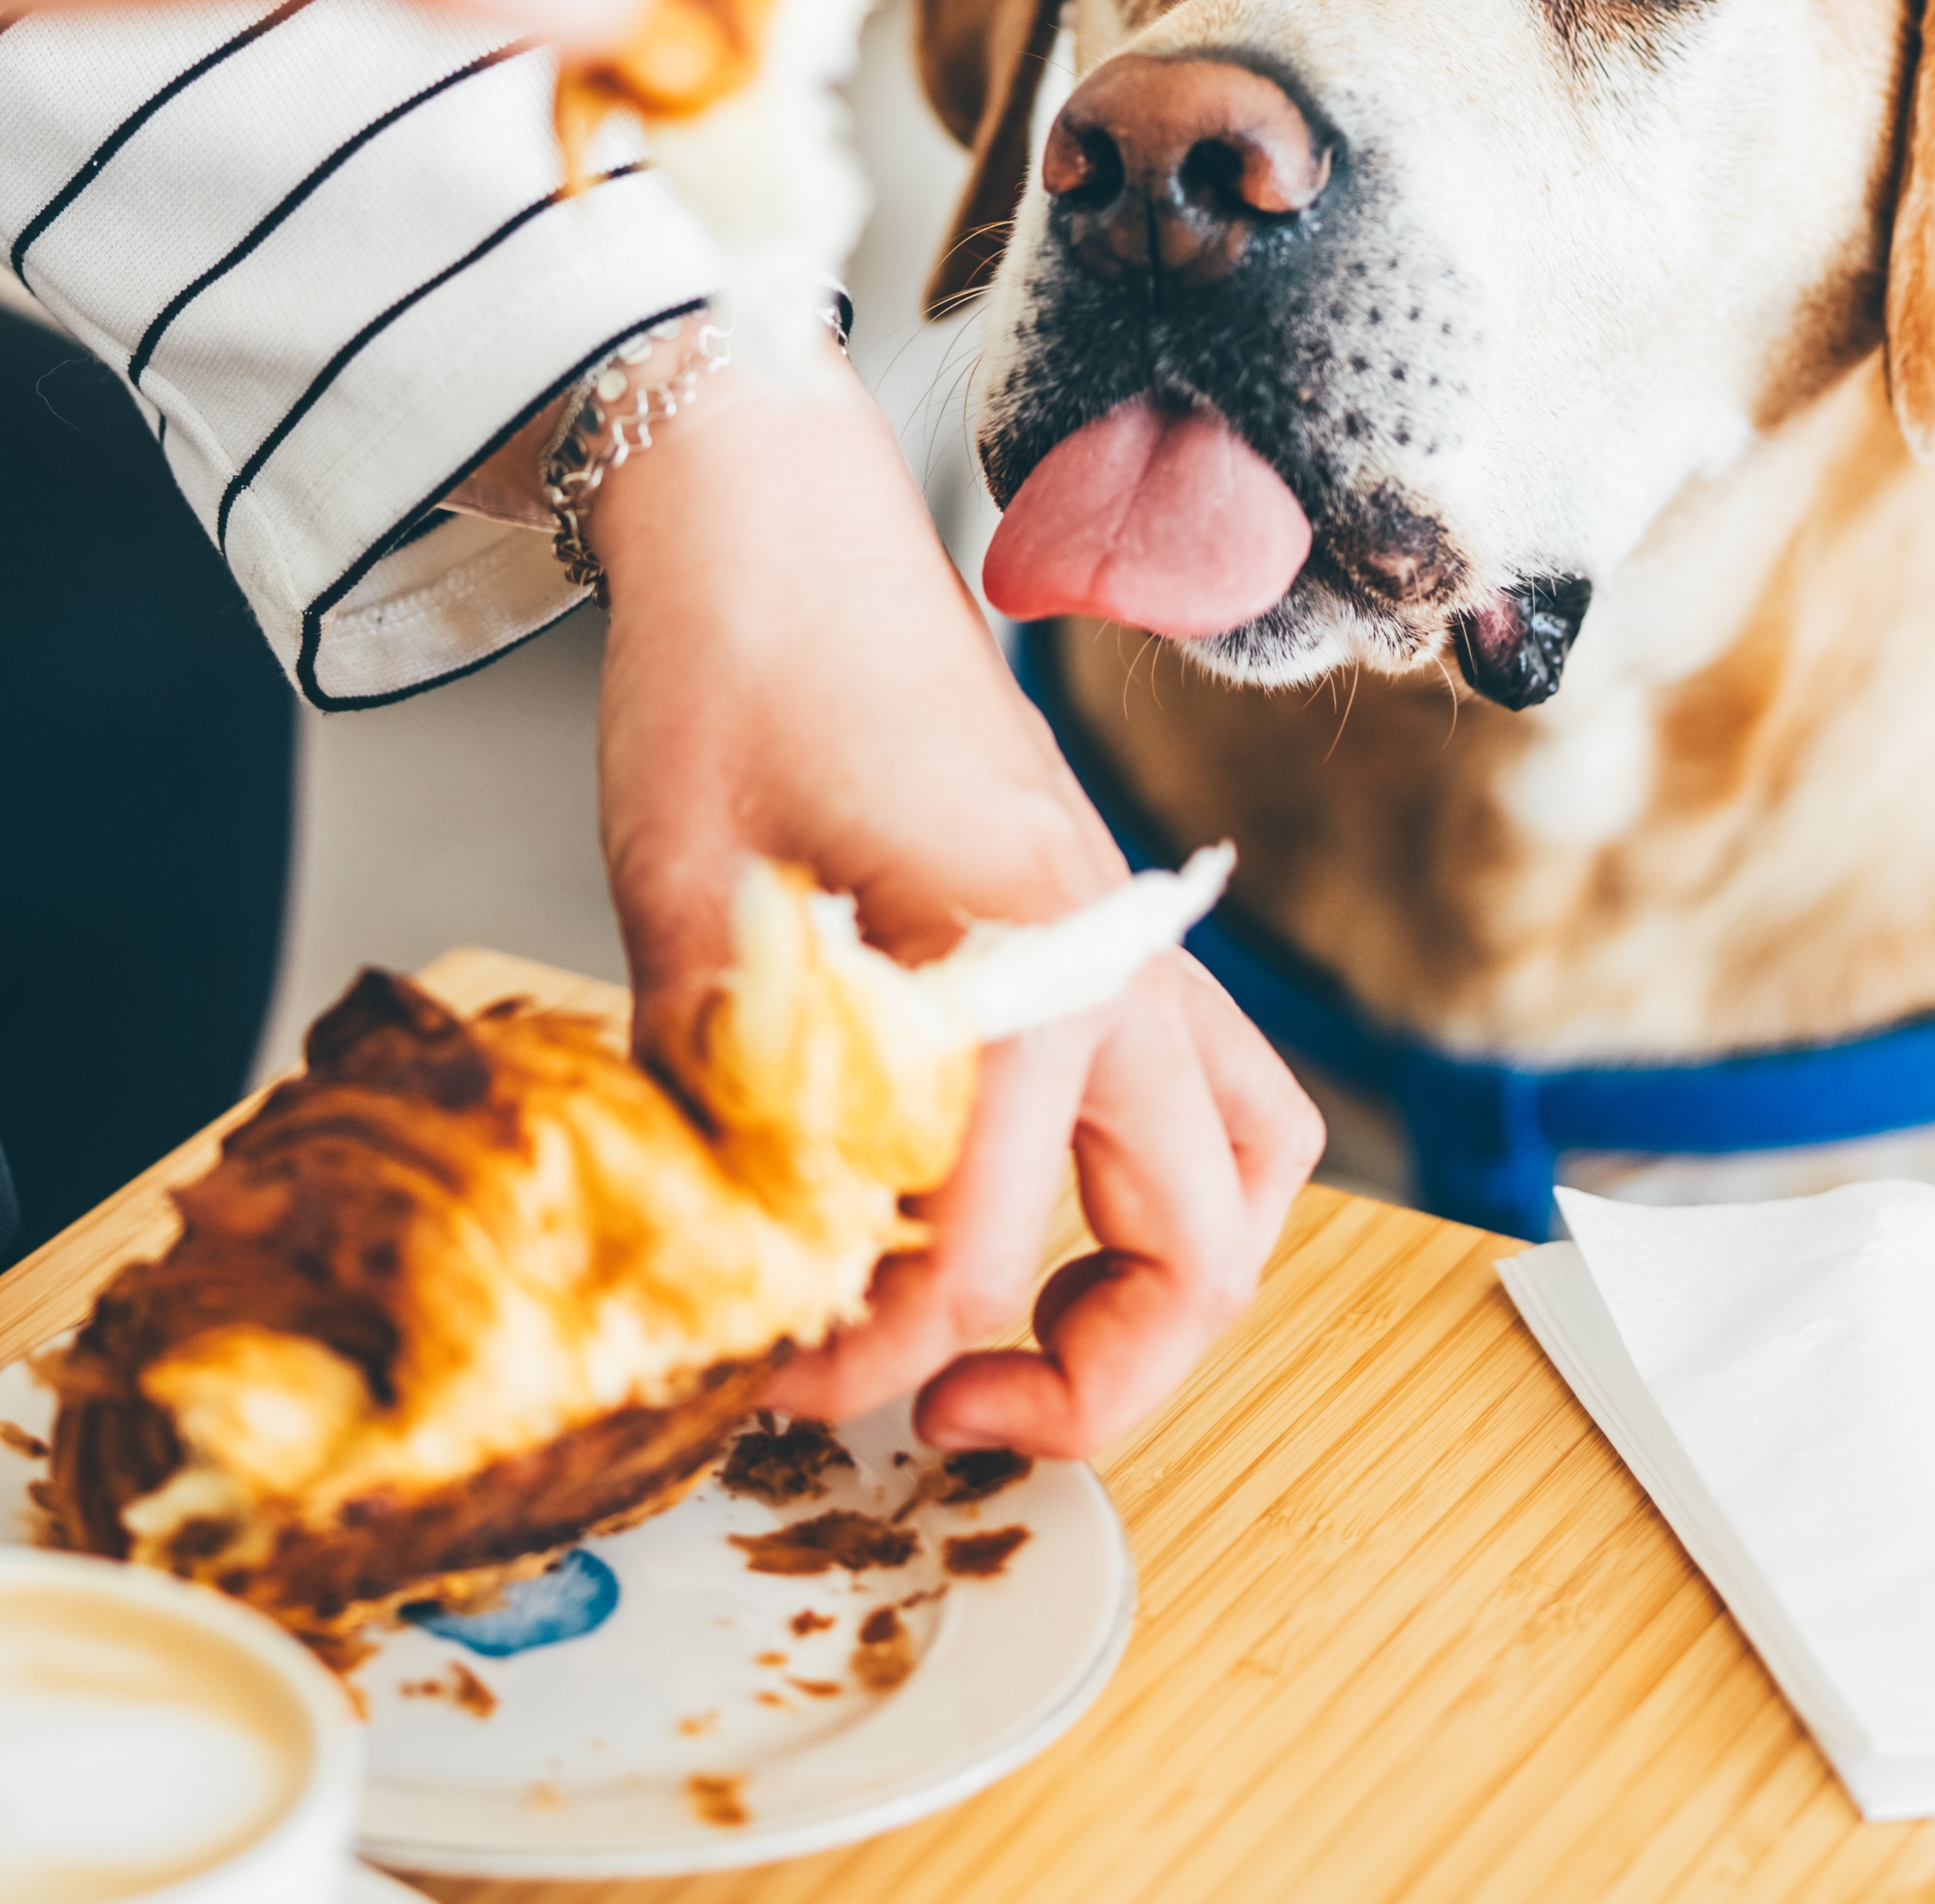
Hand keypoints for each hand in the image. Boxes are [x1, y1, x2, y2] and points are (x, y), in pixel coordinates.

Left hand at [581, 337, 1323, 1456]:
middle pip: (1199, 1248)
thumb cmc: (731, 673)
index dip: (877, 1352)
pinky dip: (1158, 1192)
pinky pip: (1212, 1098)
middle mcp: (1120, 962)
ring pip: (1247, 1178)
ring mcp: (1134, 946)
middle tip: (936, 1413)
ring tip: (1021, 1342)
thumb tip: (748, 1269)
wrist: (777, 521)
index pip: (983, 1241)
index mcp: (1025, 953)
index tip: (780, 1383)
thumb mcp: (688, 899)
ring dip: (1165, 1295)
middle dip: (1088, 1378)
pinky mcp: (1112, 933)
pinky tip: (1031, 1212)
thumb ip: (731, 1093)